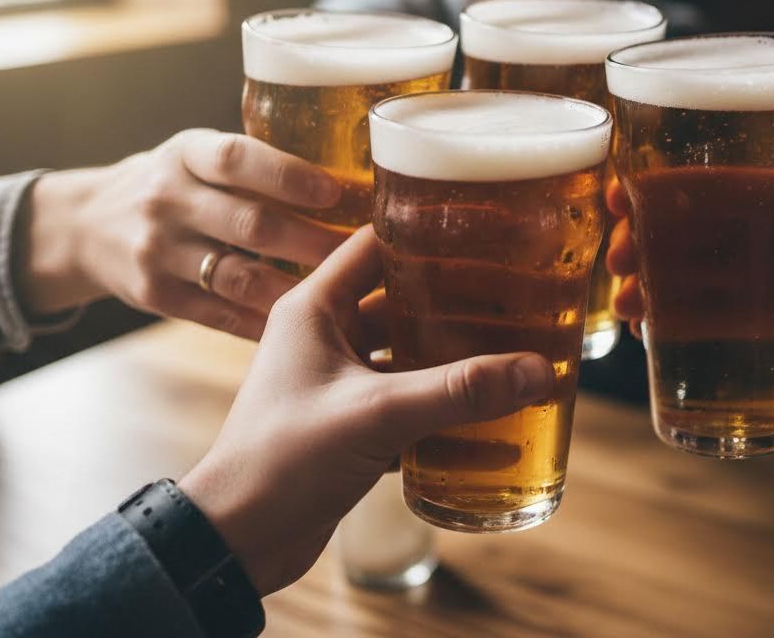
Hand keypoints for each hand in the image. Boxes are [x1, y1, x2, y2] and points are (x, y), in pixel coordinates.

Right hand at [15, 129, 351, 339]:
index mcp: (186, 153)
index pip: (237, 159)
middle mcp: (167, 199)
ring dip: (296, 290)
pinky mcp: (154, 295)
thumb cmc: (174, 184)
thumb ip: (253, 165)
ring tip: (344, 295)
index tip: (335, 192)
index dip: (288, 176)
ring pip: (238, 277)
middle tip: (365, 256)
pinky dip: (264, 323)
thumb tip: (350, 179)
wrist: (85, 226)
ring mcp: (157, 250)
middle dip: (313, 243)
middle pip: (250, 225)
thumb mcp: (197, 155)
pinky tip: (303, 326)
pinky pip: (220, 315)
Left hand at [178, 226, 555, 595]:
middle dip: (457, 303)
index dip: (427, 234)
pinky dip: (442, 410)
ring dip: (453, 359)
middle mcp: (325, 337)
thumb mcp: (376, 414)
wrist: (237, 541)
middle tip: (517, 297)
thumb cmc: (282, 460)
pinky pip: (407, 404)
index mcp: (315, 308)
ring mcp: (337, 383)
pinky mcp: (349, 426)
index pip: (376, 245)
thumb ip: (457, 391)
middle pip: (403, 302)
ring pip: (408, 356)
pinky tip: (490, 419)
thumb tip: (536, 370)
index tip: (483, 233)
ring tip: (513, 352)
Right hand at [604, 158, 773, 361]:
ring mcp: (770, 262)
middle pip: (688, 220)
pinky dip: (687, 320)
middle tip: (618, 256)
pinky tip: (654, 332)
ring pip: (696, 268)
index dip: (660, 177)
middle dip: (644, 235)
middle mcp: (767, 216)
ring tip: (627, 303)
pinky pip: (723, 312)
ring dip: (656, 281)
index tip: (619, 190)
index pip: (712, 168)